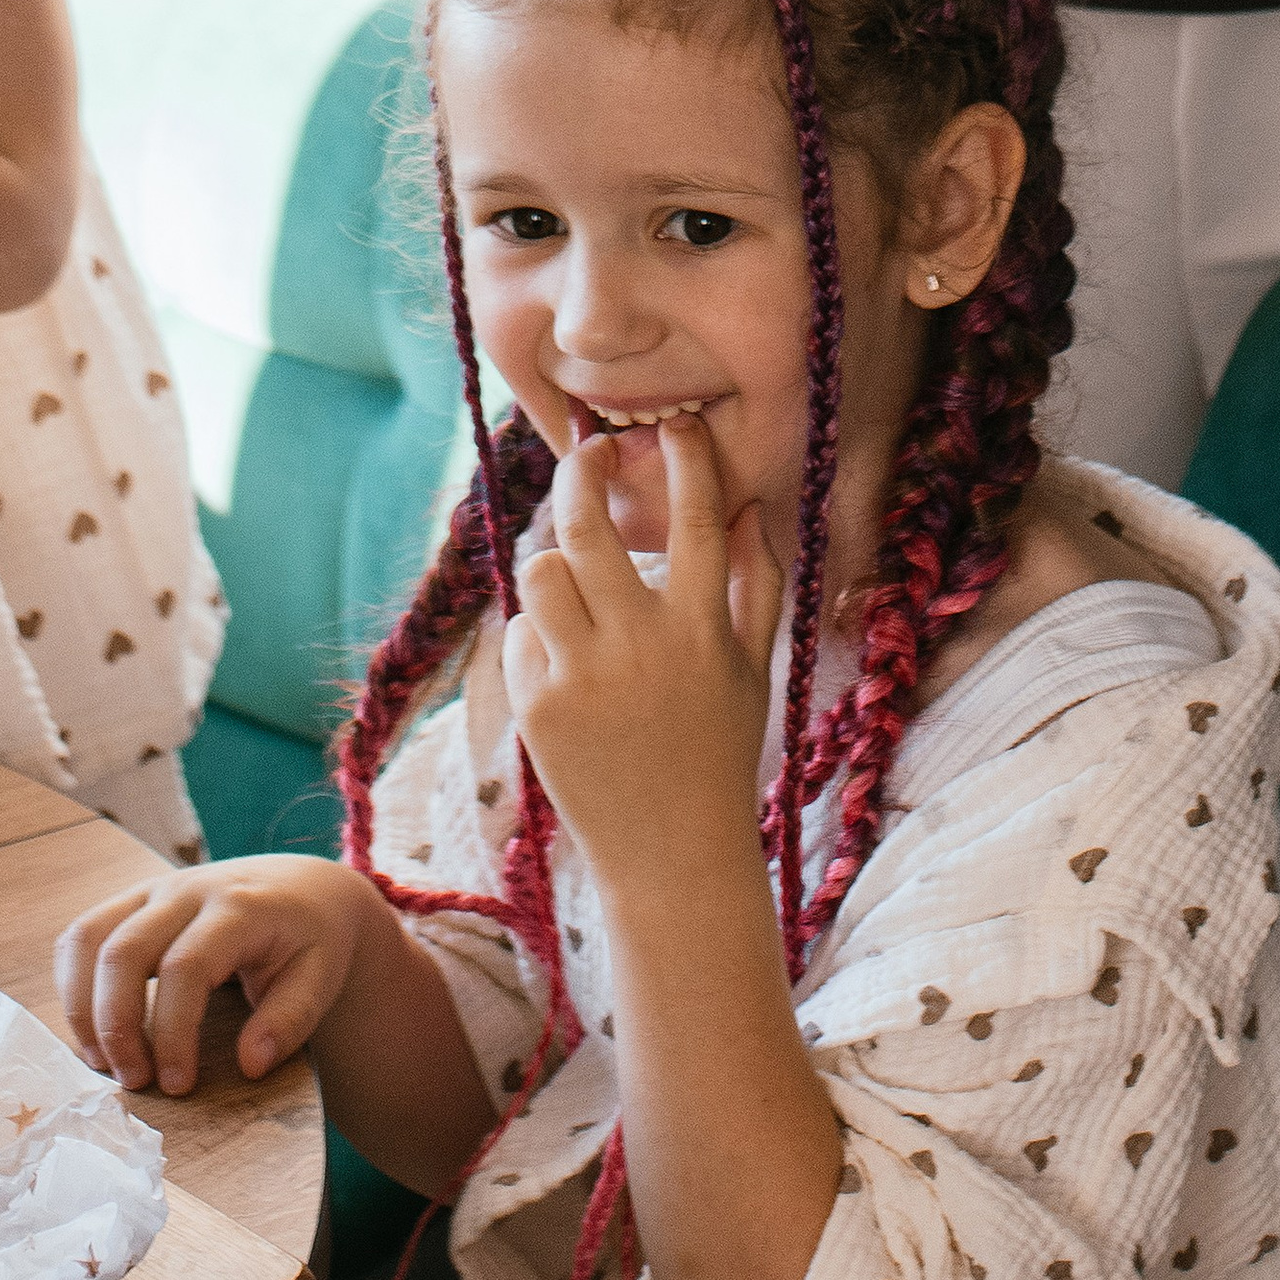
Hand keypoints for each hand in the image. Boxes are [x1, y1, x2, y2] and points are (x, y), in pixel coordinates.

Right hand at [54, 855, 379, 1095]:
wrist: (304, 888)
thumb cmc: (313, 941)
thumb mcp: (322, 978)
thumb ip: (290, 1020)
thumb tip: (250, 1064)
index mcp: (238, 908)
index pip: (186, 967)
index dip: (172, 1031)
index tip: (177, 1085)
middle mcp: (186, 890)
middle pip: (123, 951)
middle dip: (115, 1024)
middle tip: (133, 1082)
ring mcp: (152, 890)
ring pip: (88, 938)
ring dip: (82, 1006)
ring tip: (102, 1062)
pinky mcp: (131, 900)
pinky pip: (82, 934)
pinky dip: (73, 984)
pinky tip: (91, 1029)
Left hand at [504, 414, 781, 891]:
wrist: (671, 854)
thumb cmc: (719, 754)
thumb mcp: (753, 670)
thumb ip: (758, 584)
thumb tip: (751, 506)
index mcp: (703, 631)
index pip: (697, 520)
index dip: (687, 459)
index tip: (676, 424)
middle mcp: (642, 646)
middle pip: (589, 526)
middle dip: (581, 473)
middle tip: (586, 455)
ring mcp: (583, 676)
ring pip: (541, 570)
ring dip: (555, 559)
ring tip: (576, 575)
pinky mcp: (537, 707)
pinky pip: (521, 633)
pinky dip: (540, 634)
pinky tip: (568, 662)